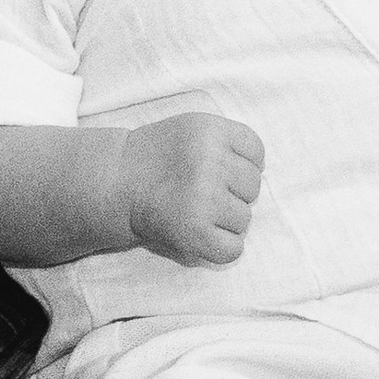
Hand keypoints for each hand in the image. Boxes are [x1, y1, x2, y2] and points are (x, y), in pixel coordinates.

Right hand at [122, 112, 264, 264]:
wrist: (117, 181)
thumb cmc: (161, 157)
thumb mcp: (194, 129)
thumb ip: (229, 142)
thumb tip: (261, 175)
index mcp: (210, 130)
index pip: (256, 153)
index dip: (240, 164)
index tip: (217, 169)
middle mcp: (208, 161)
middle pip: (253, 187)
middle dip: (233, 192)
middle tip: (201, 192)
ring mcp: (202, 197)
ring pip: (244, 219)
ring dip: (225, 221)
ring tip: (196, 211)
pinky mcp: (194, 231)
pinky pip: (234, 249)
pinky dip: (221, 248)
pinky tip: (201, 234)